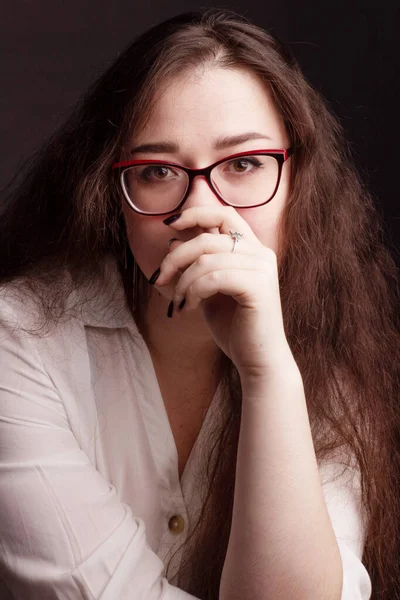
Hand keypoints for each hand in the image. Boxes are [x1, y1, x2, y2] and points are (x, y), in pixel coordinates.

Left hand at [153, 205, 293, 376]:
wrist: (257, 359)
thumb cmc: (233, 326)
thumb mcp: (208, 289)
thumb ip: (197, 264)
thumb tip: (172, 241)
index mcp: (252, 249)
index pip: (224, 214)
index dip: (195, 213)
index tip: (169, 225)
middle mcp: (261, 253)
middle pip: (207, 238)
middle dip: (176, 258)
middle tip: (160, 280)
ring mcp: (262, 267)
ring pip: (207, 260)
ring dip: (183, 282)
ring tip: (178, 303)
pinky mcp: (258, 285)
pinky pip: (213, 278)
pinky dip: (193, 292)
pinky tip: (188, 309)